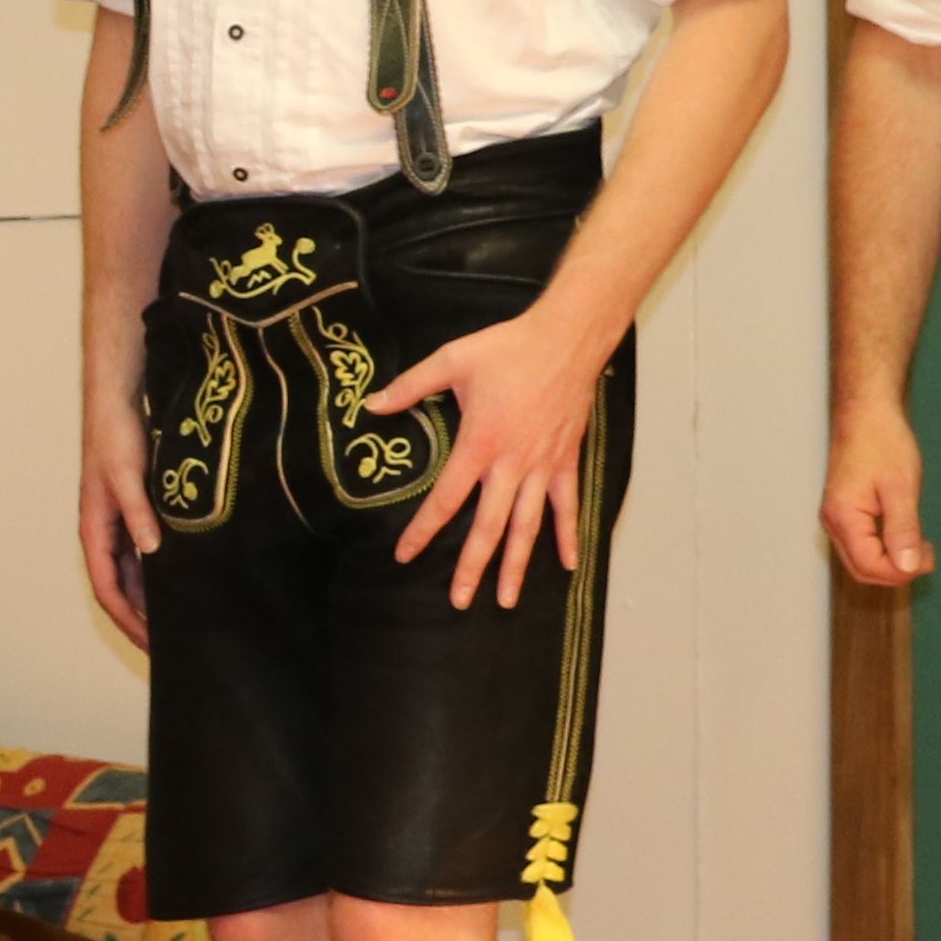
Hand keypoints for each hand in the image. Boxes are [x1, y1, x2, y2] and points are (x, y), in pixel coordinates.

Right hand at [80, 379, 158, 644]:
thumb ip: (139, 513)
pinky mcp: (135, 512)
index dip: (128, 620)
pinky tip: (184, 581)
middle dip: (140, 619)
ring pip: (132, 574)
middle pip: (119, 589)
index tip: (152, 645)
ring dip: (149, 599)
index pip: (107, 590)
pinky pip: (144, 554)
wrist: (117, 400)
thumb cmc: (116, 435)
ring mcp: (119, 523)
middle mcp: (105, 533)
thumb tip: (151, 550)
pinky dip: (159, 574)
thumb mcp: (128, 474)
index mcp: (95, 530)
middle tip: (171, 645)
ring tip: (179, 621)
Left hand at [368, 297, 618, 610]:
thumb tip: (372, 405)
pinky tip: (567, 566)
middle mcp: (512, 464)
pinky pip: (567, 506)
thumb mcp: (451, 360)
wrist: (566, 339)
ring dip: (516, 566)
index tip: (406, 555)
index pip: (445, 499)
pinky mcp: (566, 461)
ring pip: (527, 527)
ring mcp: (542, 466)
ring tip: (504, 600)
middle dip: (471, 567)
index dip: (423, 530)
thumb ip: (410, 386)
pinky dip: (568, 536)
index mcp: (479, 444)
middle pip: (489, 527)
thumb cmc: (508, 349)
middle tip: (458, 601)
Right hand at [823, 395, 937, 585]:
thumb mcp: (901, 487)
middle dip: (896, 571)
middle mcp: (834, 522)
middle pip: (862, 569)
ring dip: (891, 561)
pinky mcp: (845, 512)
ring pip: (862, 559)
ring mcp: (837, 517)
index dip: (901, 571)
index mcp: (844, 516)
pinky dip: (884, 549)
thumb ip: (903, 529)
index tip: (928, 558)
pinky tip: (904, 535)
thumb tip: (908, 567)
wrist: (866, 412)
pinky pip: (862, 544)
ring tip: (919, 546)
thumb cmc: (882, 441)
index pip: (869, 565)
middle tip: (927, 555)